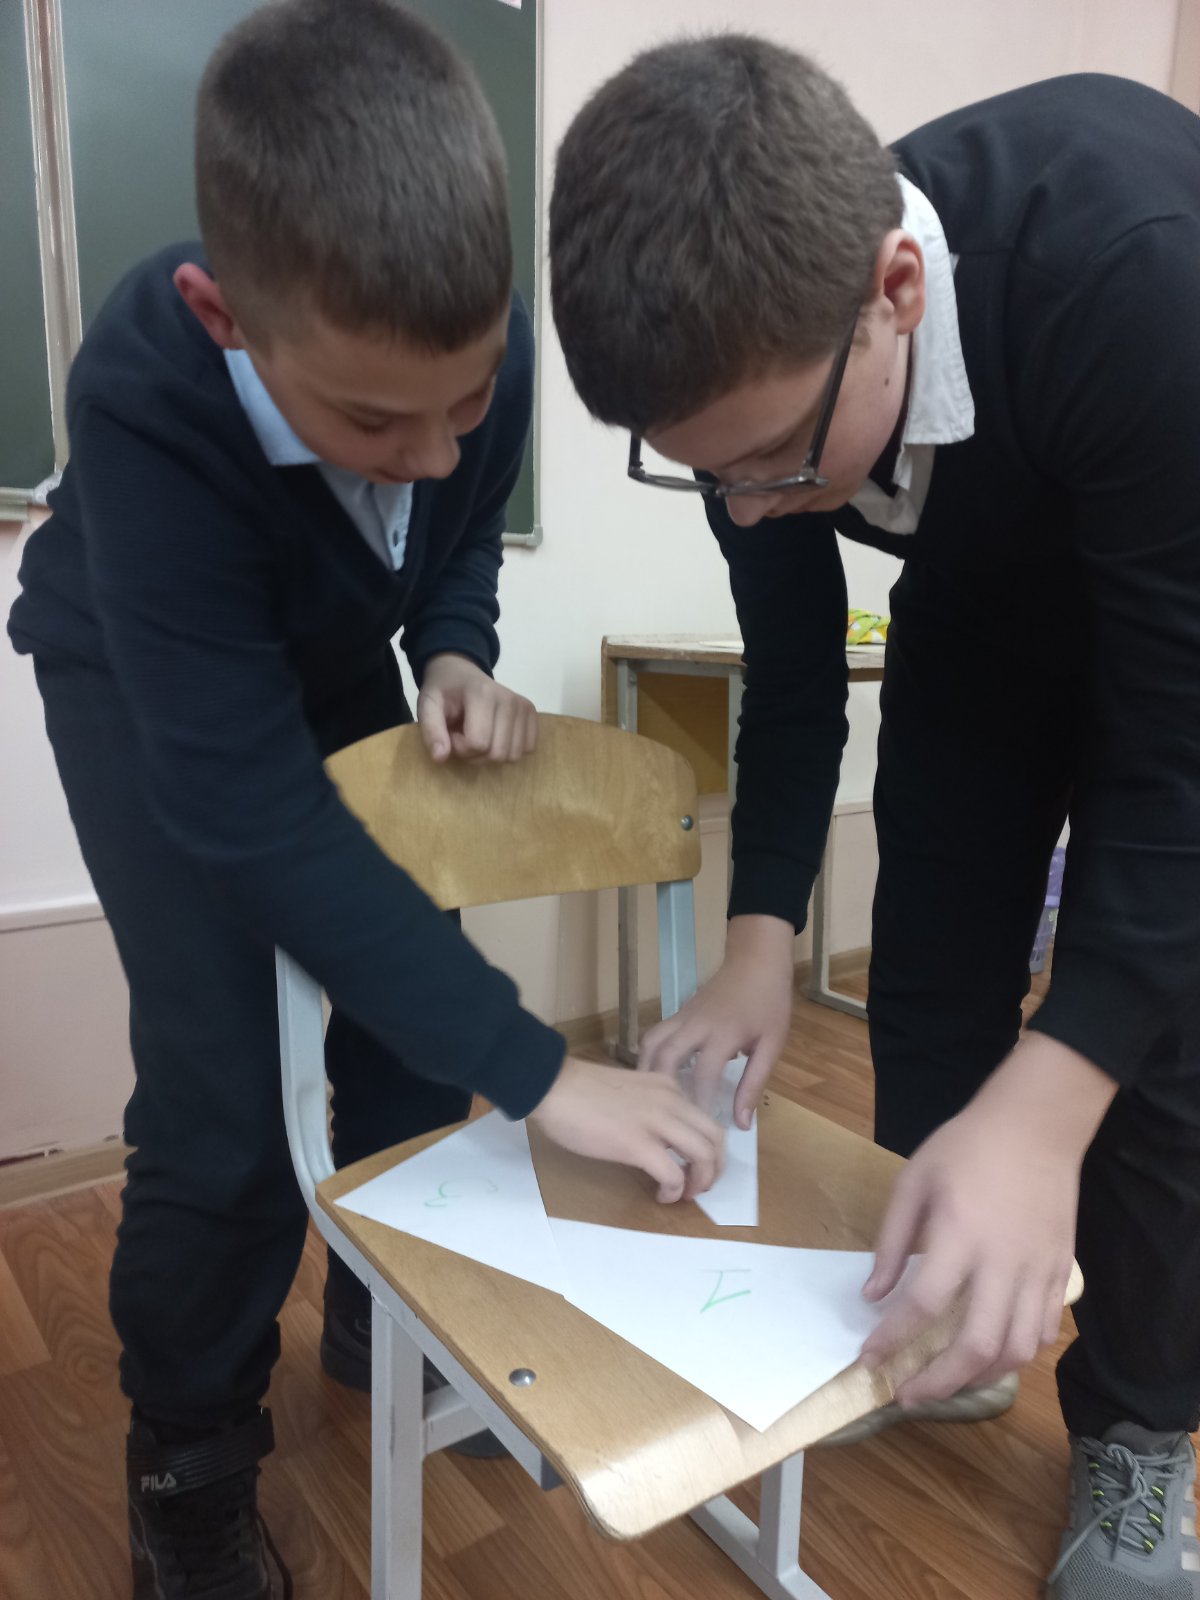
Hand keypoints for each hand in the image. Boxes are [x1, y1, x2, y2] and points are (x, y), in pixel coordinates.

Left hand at [417, 653, 536, 763]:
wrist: (460, 673)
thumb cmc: (444, 691)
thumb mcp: (427, 706)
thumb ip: (431, 730)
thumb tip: (440, 757)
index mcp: (483, 694)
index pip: (478, 744)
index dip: (460, 748)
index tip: (451, 733)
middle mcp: (509, 699)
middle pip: (497, 753)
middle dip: (475, 755)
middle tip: (463, 736)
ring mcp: (524, 706)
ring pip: (512, 756)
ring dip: (491, 755)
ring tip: (478, 735)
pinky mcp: (532, 713)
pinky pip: (527, 749)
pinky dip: (509, 749)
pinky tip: (495, 736)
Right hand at [529, 1056, 725, 1201]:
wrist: (554, 1086)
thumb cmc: (579, 1089)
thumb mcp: (630, 1090)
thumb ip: (649, 1106)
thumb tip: (655, 1135)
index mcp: (668, 1087)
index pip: (704, 1117)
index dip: (707, 1146)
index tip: (694, 1163)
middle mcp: (671, 1101)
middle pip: (715, 1137)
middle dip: (715, 1167)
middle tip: (700, 1184)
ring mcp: (657, 1123)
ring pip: (703, 1155)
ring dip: (700, 1181)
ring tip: (685, 1194)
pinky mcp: (639, 1145)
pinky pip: (673, 1174)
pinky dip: (674, 1191)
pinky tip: (662, 1195)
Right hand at [638, 914, 794, 1127]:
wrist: (756, 962)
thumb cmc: (769, 1005)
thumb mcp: (771, 1045)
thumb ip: (754, 1083)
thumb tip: (742, 1122)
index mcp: (724, 1033)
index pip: (703, 1073)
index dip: (699, 1103)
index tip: (698, 1127)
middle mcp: (696, 1024)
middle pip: (666, 1056)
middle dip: (662, 1088)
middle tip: (665, 1115)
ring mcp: (683, 1016)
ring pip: (652, 1042)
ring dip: (648, 1070)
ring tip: (651, 1097)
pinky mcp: (678, 1012)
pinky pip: (655, 1035)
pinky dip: (650, 1055)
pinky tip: (656, 1074)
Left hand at [859, 1034, 1116, 1404]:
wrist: (1036, 1125)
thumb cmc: (966, 1146)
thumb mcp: (914, 1181)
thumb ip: (892, 1242)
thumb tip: (873, 1295)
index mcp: (960, 1237)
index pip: (921, 1306)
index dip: (891, 1340)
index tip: (868, 1361)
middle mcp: (1003, 1264)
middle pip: (976, 1347)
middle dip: (938, 1382)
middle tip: (908, 1394)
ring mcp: (1038, 1272)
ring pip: (1017, 1350)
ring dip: (979, 1378)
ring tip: (948, 1381)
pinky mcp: (1061, 1272)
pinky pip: (1045, 1330)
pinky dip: (1018, 1352)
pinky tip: (993, 1352)